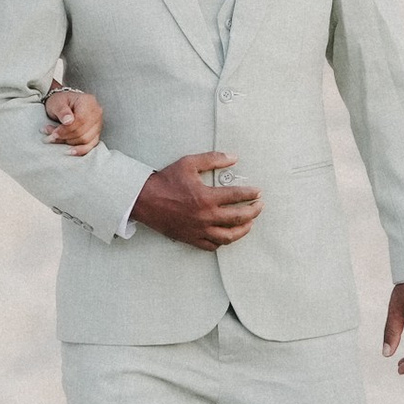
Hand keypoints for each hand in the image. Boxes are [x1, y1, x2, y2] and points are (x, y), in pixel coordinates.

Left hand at [43, 82, 103, 155]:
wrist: (65, 104)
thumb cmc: (61, 102)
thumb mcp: (57, 102)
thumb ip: (62, 111)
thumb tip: (68, 121)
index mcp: (88, 102)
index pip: (81, 120)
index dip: (66, 129)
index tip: (53, 133)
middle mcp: (97, 113)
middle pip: (83, 131)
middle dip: (65, 137)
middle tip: (50, 136)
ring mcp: (98, 124)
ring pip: (85, 140)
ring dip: (68, 142)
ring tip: (54, 138)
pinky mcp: (96, 133)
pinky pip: (91, 145)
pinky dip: (80, 150)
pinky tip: (70, 152)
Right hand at [129, 151, 259, 249]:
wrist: (144, 200)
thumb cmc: (165, 181)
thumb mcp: (189, 163)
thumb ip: (212, 159)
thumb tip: (233, 158)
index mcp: (207, 197)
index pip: (237, 196)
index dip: (251, 193)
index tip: (258, 192)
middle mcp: (205, 216)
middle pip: (238, 218)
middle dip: (253, 212)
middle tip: (259, 206)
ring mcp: (199, 230)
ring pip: (229, 236)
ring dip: (243, 230)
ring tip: (249, 223)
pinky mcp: (191, 238)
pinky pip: (212, 246)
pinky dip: (223, 242)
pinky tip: (227, 235)